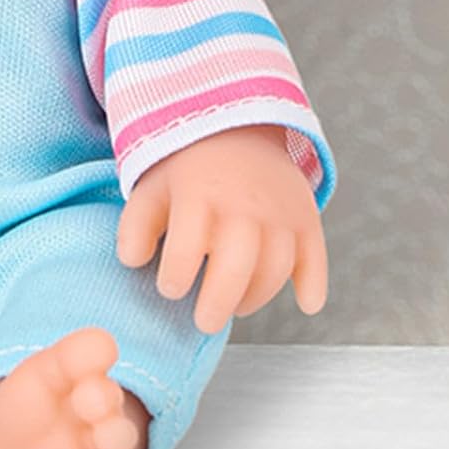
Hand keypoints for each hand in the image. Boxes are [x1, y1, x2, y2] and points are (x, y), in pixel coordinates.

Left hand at [117, 123, 327, 334]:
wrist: (235, 128)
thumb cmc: (188, 169)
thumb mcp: (151, 188)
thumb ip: (136, 226)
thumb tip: (133, 261)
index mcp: (197, 195)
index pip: (184, 251)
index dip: (173, 280)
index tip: (169, 288)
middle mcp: (241, 204)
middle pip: (235, 268)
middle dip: (217, 305)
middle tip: (204, 320)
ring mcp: (278, 211)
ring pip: (275, 269)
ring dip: (256, 297)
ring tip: (236, 304)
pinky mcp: (305, 216)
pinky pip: (316, 257)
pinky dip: (314, 284)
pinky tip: (306, 302)